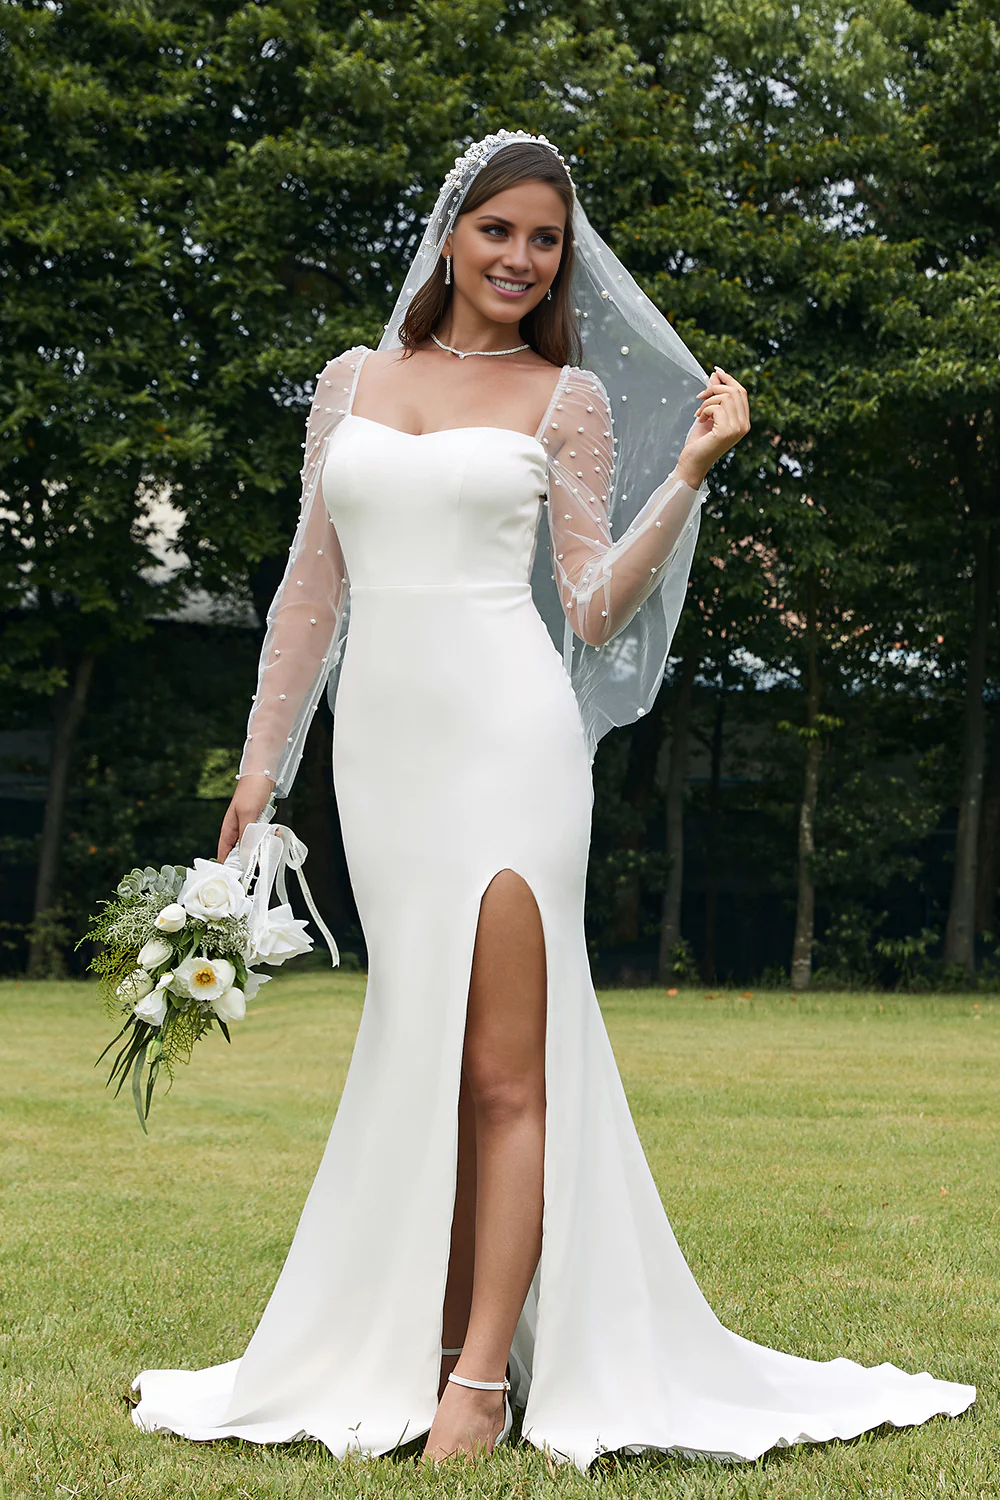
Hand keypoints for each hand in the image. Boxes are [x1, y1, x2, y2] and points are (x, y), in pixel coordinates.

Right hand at [218, 774, 275, 861]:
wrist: (263, 773)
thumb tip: (246, 855)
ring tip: (266, 855)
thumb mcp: (248, 814)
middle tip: (257, 869)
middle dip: (247, 860)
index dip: (228, 867)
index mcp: (228, 829)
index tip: (237, 878)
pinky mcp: (258, 821)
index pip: (224, 854)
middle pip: (239, 852)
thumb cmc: (251, 790)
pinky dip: (267, 838)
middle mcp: (236, 829)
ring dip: (259, 848)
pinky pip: (261, 835)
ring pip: (252, 844)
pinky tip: (273, 838)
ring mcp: (248, 825)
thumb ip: (247, 835)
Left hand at [676, 367, 749, 487]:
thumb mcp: (708, 414)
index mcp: (743, 421)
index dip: (728, 379)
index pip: (741, 392)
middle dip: (714, 388)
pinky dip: (704, 410)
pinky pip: (716, 407)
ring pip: (725, 397)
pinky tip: (699, 419)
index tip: (715, 371)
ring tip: (699, 413)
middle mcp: (744, 425)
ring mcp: (737, 428)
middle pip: (734, 391)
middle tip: (700, 397)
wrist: (692, 463)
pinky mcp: (727, 431)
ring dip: (707, 401)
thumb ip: (714, 396)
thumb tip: (715, 375)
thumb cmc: (699, 441)